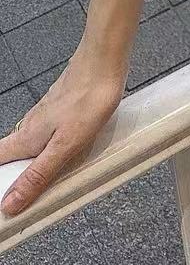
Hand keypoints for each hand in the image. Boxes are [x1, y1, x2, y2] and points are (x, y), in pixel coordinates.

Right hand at [0, 46, 126, 217]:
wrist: (105, 61)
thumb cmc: (88, 98)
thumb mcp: (64, 147)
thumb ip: (38, 175)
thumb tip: (10, 203)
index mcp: (26, 139)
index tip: (1, 198)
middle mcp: (31, 126)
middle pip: (13, 155)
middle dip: (15, 175)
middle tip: (24, 197)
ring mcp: (47, 116)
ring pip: (32, 145)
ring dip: (34, 163)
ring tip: (44, 183)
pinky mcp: (63, 109)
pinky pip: (50, 134)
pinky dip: (52, 148)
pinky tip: (66, 153)